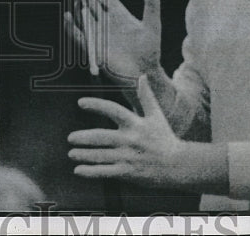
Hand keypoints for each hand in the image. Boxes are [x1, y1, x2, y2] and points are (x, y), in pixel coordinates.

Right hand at [64, 0, 162, 84]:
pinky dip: (72, 26)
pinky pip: (79, 35)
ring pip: (84, 16)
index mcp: (119, 15)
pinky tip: (69, 16)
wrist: (144, 73)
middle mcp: (106, 23)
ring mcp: (99, 34)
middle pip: (91, 3)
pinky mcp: (93, 47)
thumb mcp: (152, 25)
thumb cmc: (150, 50)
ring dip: (79, 6)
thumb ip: (152, 4)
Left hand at [68, 75, 183, 187]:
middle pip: (103, 137)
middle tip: (70, 137)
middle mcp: (131, 140)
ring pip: (102, 156)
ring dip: (84, 155)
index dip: (97, 105)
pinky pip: (107, 172)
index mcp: (136, 124)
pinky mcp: (129, 172)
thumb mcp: (157, 116)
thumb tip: (143, 76)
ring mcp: (129, 157)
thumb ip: (146, 96)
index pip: (114, 110)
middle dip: (84, 137)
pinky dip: (92, 172)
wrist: (179, 165)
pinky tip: (79, 170)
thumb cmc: (165, 138)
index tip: (81, 102)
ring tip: (72, 153)